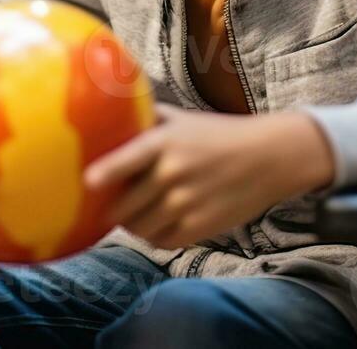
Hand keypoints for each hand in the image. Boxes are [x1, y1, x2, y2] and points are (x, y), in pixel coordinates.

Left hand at [84, 104, 335, 248]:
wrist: (269, 157)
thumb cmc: (220, 134)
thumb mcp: (183, 119)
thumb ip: (147, 120)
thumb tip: (108, 114)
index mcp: (165, 143)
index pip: (126, 160)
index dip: (104, 174)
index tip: (88, 182)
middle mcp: (173, 173)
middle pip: (124, 206)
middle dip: (113, 208)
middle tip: (111, 204)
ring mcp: (186, 203)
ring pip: (139, 228)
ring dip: (132, 225)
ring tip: (135, 215)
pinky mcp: (199, 227)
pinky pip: (161, 241)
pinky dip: (154, 236)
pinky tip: (159, 223)